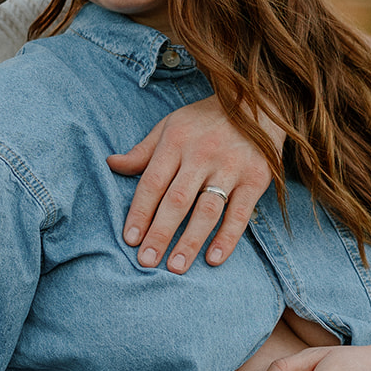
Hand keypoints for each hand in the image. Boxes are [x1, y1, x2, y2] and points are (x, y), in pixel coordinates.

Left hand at [107, 95, 283, 273]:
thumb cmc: (205, 120)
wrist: (259, 103)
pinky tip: (214, 258)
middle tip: (147, 262)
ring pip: (207, 210)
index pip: (152, 183)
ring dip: (190, 241)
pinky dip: (228, 237)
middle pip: (177, 200)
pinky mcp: (256, 178)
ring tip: (176, 267)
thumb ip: (143, 150)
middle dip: (160, 233)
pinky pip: (240, 213)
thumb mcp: (171, 126)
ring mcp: (231, 167)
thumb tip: (111, 164)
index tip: (130, 239)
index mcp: (176, 141)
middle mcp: (202, 154)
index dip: (140, 212)